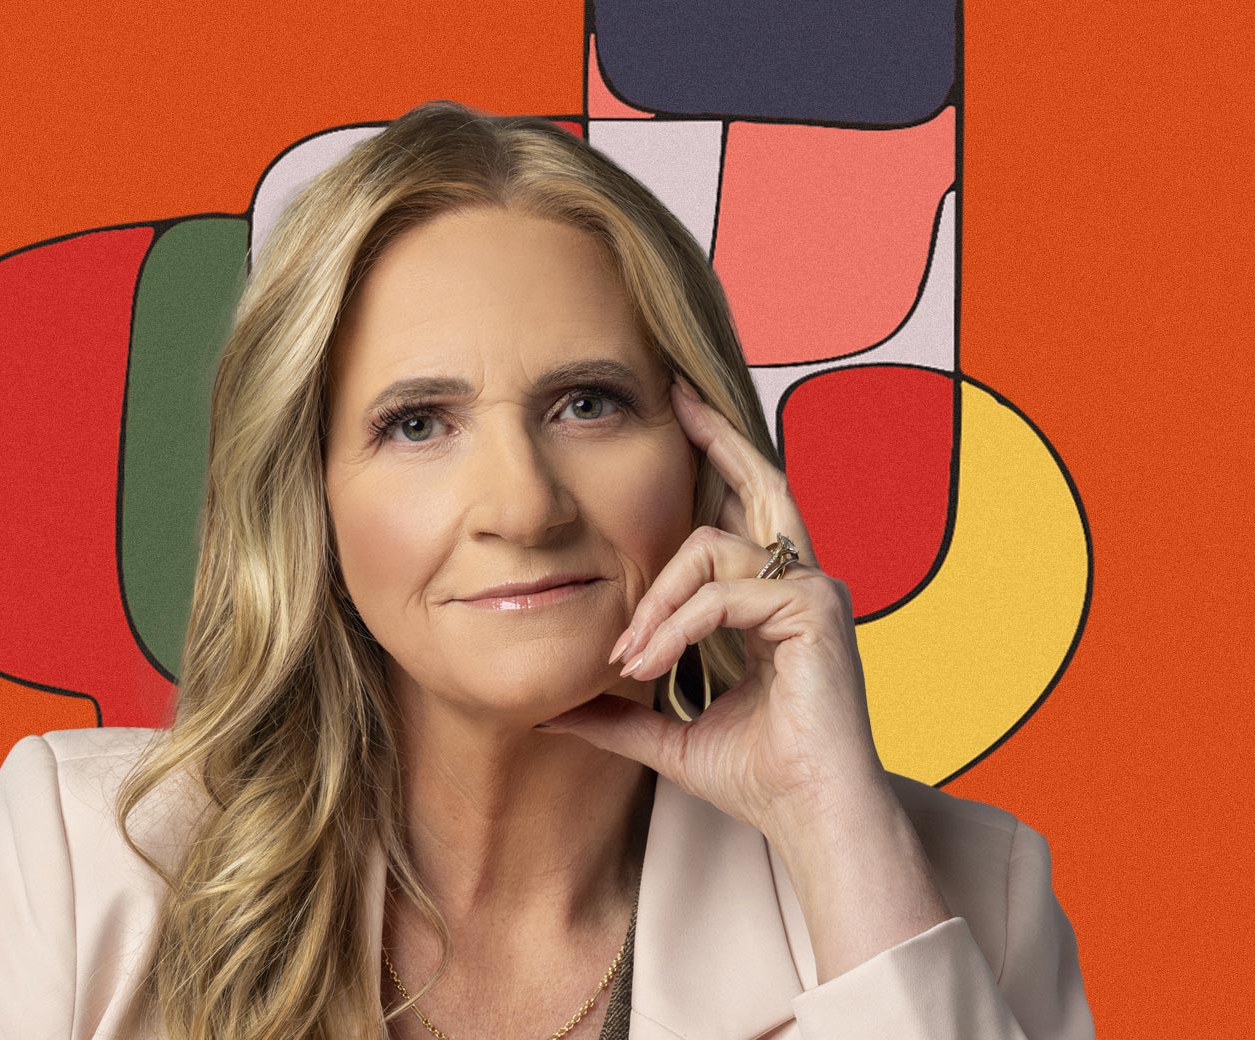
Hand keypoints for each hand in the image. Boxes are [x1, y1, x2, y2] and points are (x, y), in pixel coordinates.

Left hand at [536, 371, 888, 838]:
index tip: (674, 427)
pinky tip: (649, 663)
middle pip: (759, 484)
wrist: (810, 820)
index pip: (739, 517)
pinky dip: (677, 626)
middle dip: (715, 436)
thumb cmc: (758, 778)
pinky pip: (723, 594)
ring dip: (656, 600)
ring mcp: (814, 592)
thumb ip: (619, 713)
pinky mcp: (816, 612)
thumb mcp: (669, 733)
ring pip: (712, 549)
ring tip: (628, 657)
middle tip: (675, 393)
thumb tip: (552, 712)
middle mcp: (801, 582)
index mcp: (773, 599)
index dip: (710, 468)